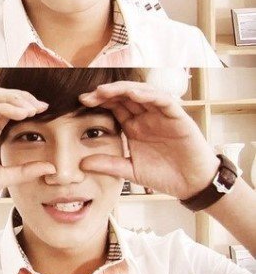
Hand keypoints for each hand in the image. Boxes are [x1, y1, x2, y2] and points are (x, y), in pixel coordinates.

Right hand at [0, 86, 55, 210]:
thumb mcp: (1, 177)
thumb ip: (25, 171)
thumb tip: (51, 168)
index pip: (11, 111)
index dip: (28, 107)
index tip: (46, 112)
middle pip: (2, 98)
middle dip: (23, 98)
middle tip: (40, 107)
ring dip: (12, 98)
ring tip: (29, 107)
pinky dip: (0, 107)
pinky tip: (16, 112)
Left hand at [79, 82, 219, 199]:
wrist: (192, 184)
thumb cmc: (165, 175)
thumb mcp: (131, 171)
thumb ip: (109, 165)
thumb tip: (82, 163)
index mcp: (134, 127)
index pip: (114, 107)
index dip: (99, 102)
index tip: (81, 102)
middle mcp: (146, 117)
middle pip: (124, 96)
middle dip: (106, 93)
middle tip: (88, 95)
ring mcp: (161, 115)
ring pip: (141, 93)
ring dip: (123, 89)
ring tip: (104, 90)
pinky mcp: (177, 116)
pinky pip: (162, 100)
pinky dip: (149, 95)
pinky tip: (134, 94)